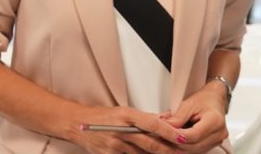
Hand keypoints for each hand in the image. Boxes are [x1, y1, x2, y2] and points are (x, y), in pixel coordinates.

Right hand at [71, 106, 185, 153]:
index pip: (153, 124)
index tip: (182, 136)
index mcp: (126, 115)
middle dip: (168, 150)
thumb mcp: (123, 111)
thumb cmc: (102, 116)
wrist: (77, 124)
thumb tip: (162, 122)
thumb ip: (142, 118)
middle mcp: (121, 131)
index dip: (169, 132)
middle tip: (182, 151)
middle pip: (150, 144)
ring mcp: (115, 146)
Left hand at [159, 83, 228, 152]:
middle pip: (193, 146)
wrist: (214, 99)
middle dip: (174, 143)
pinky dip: (183, 147)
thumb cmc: (204, 99)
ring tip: (165, 138)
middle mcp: (219, 134)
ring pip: (194, 151)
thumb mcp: (188, 104)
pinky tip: (174, 141)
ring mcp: (217, 141)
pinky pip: (196, 150)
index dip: (176, 136)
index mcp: (215, 120)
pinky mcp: (212, 145)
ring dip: (177, 147)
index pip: (193, 135)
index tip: (163, 132)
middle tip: (160, 135)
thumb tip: (164, 126)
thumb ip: (177, 117)